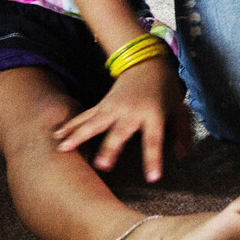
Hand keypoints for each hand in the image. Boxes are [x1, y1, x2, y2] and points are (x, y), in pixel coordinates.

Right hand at [52, 57, 191, 181]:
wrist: (147, 62)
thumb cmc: (165, 89)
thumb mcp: (180, 109)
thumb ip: (183, 133)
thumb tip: (182, 157)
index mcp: (153, 115)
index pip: (154, 140)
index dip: (153, 158)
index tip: (152, 178)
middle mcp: (131, 112)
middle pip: (119, 132)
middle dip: (110, 148)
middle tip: (102, 166)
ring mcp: (114, 107)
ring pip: (95, 123)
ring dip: (79, 136)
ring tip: (63, 148)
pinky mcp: (103, 104)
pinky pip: (86, 116)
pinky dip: (71, 125)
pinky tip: (57, 136)